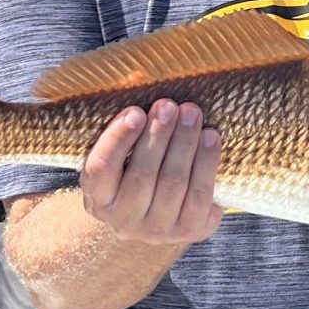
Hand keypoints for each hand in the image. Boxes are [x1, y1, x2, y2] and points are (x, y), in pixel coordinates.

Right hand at [81, 99, 222, 244]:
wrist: (158, 215)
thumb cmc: (136, 171)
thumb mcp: (121, 157)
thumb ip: (126, 129)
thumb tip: (138, 78)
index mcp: (98, 199)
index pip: (101, 169)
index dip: (118, 140)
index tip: (135, 111)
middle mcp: (124, 221)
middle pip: (142, 175)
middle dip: (158, 136)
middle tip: (170, 105)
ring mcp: (157, 230)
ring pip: (173, 183)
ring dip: (185, 144)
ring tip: (192, 113)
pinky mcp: (190, 230)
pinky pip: (201, 195)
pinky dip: (206, 163)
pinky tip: (210, 137)